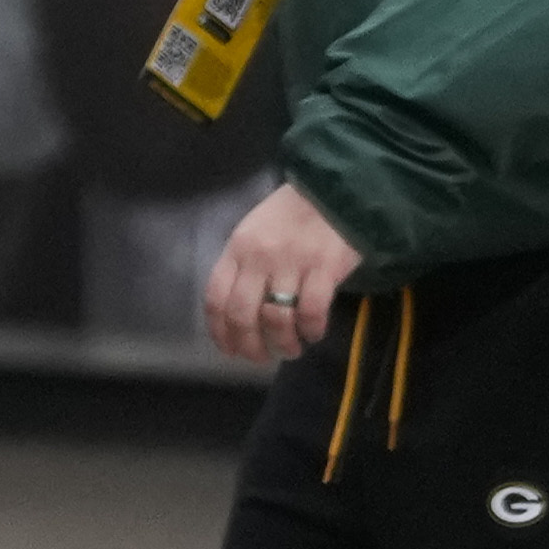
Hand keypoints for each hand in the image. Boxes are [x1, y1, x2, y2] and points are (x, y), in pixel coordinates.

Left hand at [199, 183, 357, 366]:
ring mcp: (291, 263)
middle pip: (242, 315)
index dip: (220, 332)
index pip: (216, 299)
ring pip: (276, 318)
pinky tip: (314, 333)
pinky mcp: (323, 268)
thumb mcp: (253, 234)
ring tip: (291, 349)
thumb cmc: (290, 216)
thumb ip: (242, 266)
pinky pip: (311, 311)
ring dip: (283, 343)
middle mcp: (258, 258)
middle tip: (262, 357)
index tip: (230, 350)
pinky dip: (312, 330)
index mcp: (237, 250)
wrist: (332, 191)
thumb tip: (236, 312)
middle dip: (249, 345)